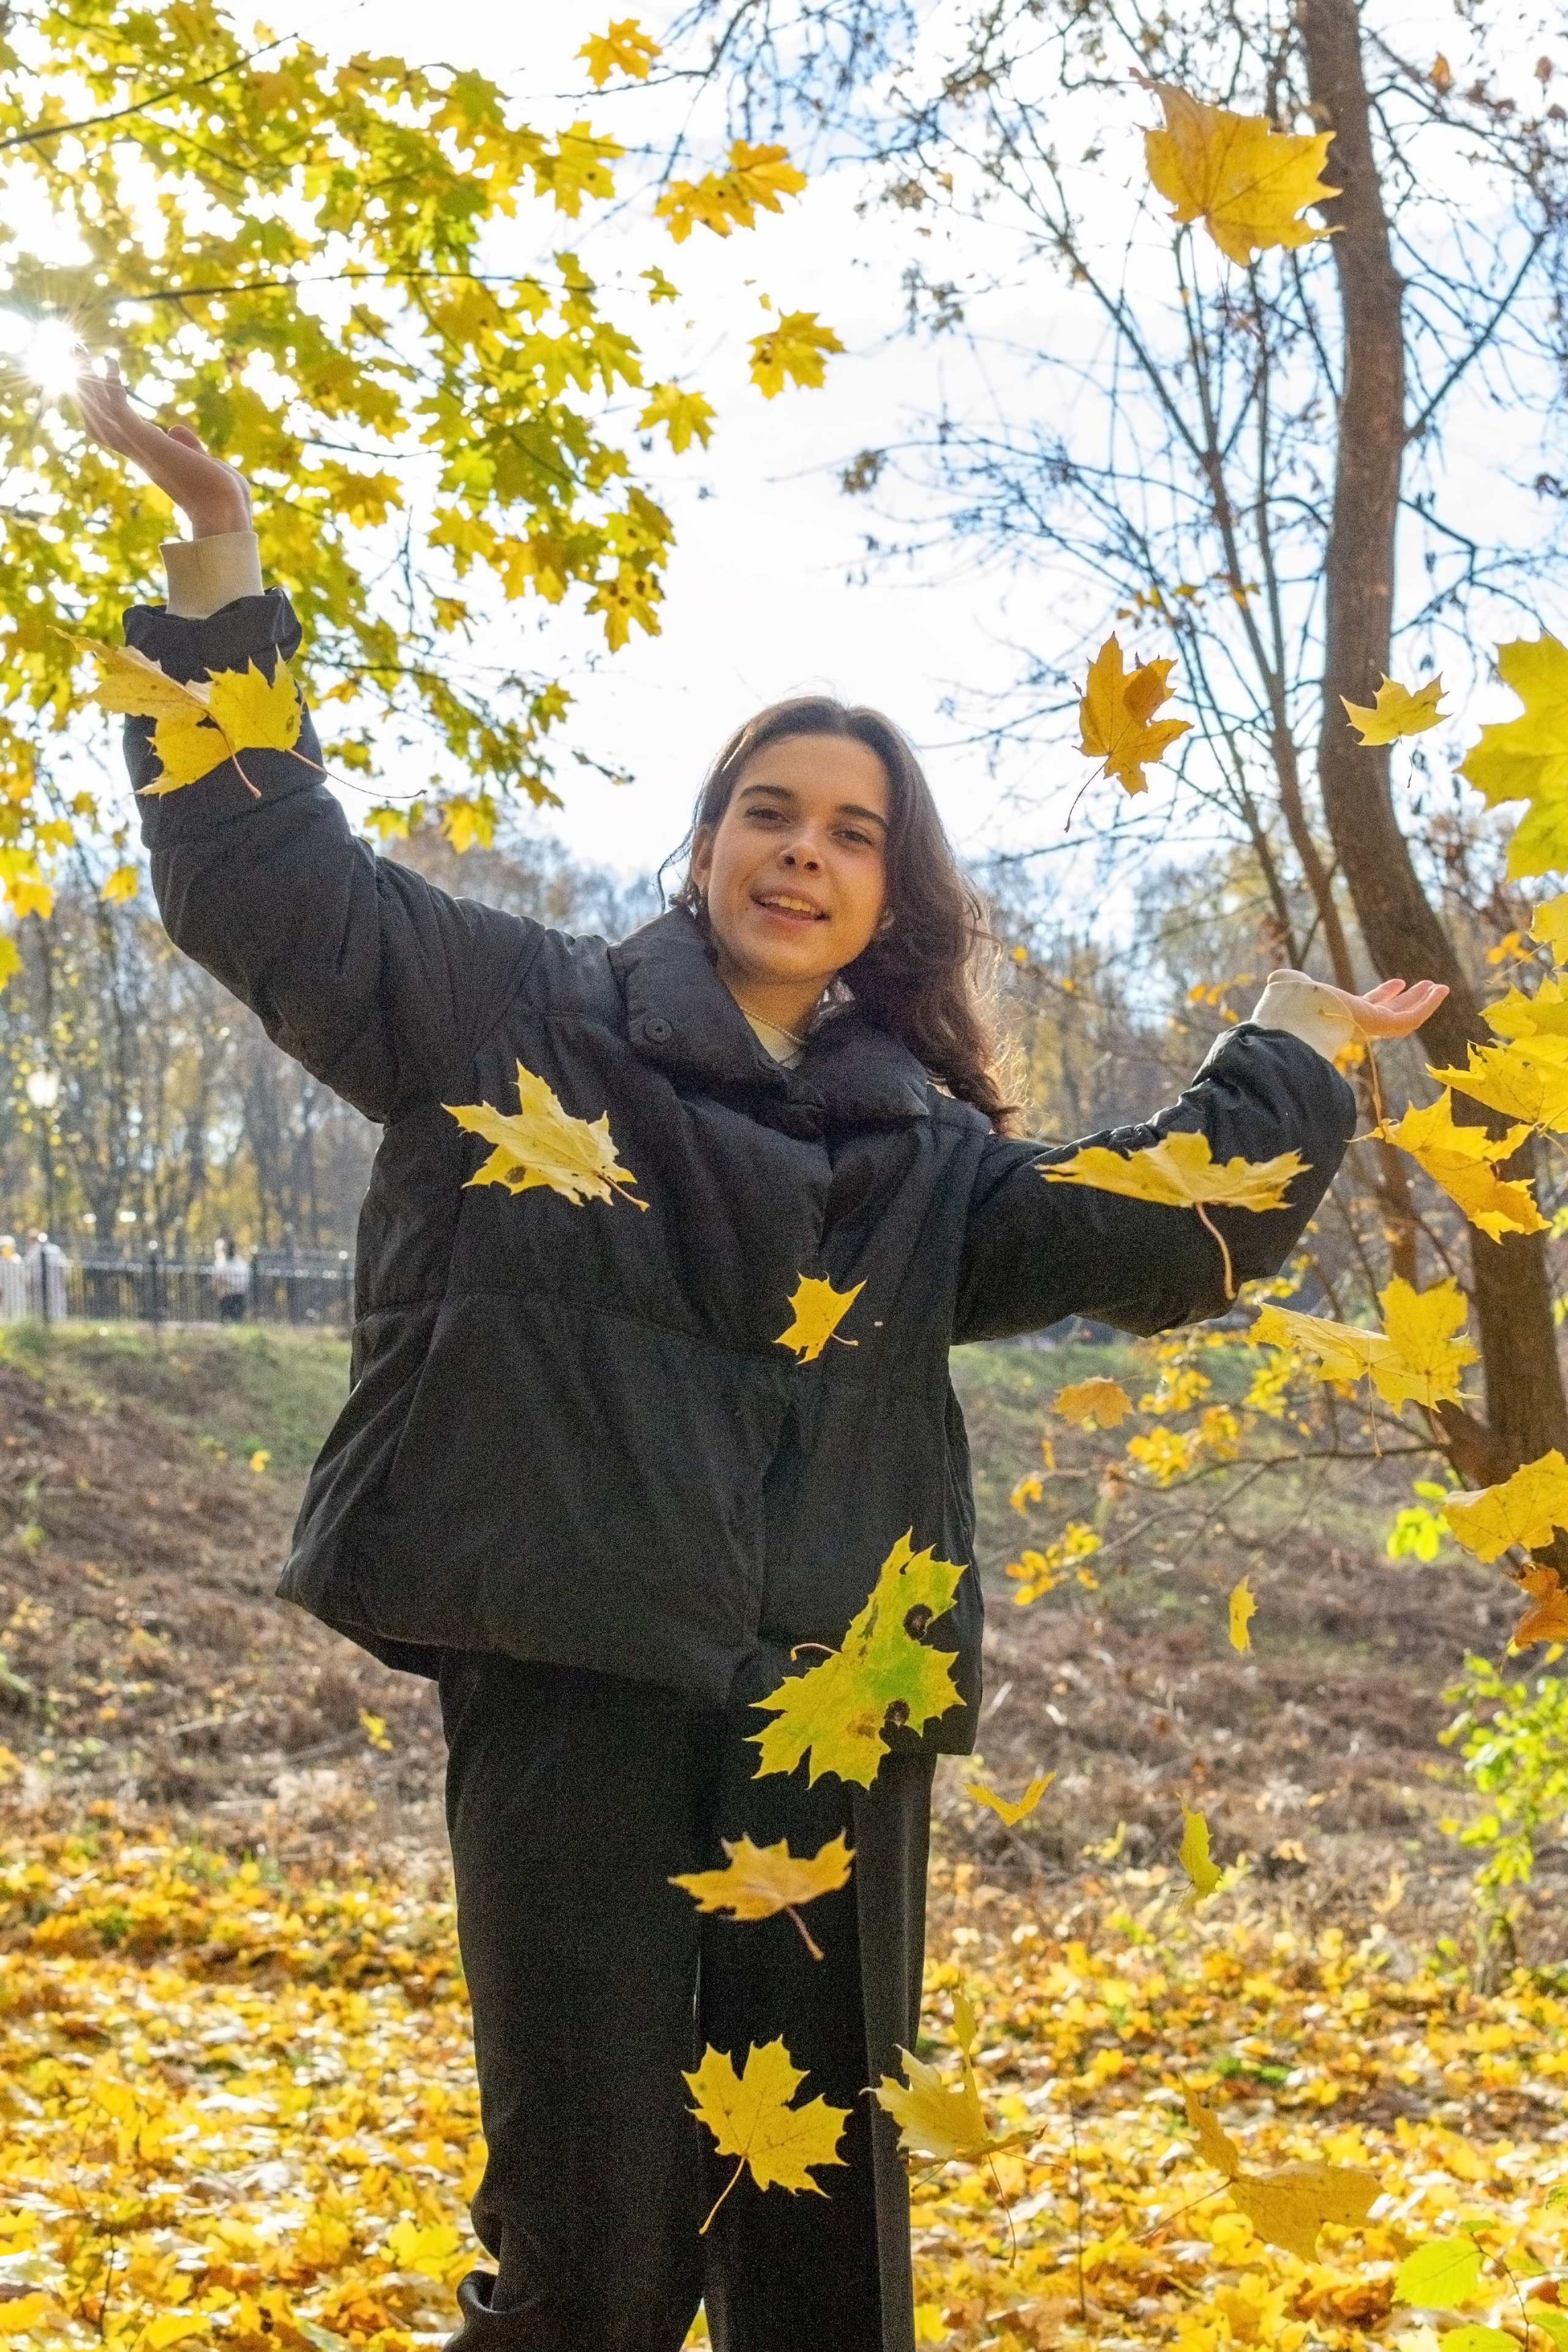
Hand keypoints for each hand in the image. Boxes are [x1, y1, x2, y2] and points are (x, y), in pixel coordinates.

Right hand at [73, 351, 251, 538]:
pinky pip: (116, 406)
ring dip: (85, 377)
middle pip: (96, 418)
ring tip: (75, 347)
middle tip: (74, 356)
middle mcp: (138, 453)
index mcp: (151, 459)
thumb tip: (175, 429)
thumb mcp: (206, 464)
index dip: (102, 410)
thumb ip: (189, 447)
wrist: (227, 512)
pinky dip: (109, 383)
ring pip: (98, 408)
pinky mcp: (144, 439)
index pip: (116, 433)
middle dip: (84, 389)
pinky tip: (109, 361)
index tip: (99, 384)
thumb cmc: (223, 497)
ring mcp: (139, 446)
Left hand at [1267, 968, 1449, 1039]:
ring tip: (1440, 988)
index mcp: (1342, 1014)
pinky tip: (1440, 990)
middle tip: (1424, 985)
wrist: (1296, 1017)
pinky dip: (1427, 1005)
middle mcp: (1359, 1022)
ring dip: (1423, 1002)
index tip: (1397, 983)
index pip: (1368, 1006)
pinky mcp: (1382, 1027)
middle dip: (1408, 999)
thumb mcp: (1292, 986)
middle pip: (1391, 1013)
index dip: (1384, 996)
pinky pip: (1412, 1019)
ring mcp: (1372, 1026)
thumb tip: (1277, 977)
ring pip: (1405, 1017)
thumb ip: (1288, 982)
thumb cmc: (1291, 1003)